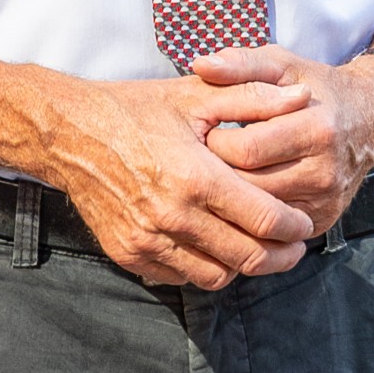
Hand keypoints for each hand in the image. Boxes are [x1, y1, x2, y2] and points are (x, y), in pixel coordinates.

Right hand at [35, 71, 319, 288]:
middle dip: (281, 256)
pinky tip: (214, 246)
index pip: (262, 220)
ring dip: (243, 266)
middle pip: (247, 257)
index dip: (293, 228)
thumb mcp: (194, 94)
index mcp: (194, 176)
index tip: (305, 224)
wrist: (69, 132)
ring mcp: (147, 240)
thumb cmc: (134, 109)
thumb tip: (303, 98)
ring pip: (216, 276)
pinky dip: (204, 268)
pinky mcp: (129, 254)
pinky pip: (181, 278)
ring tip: (256, 246)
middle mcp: (172, 216)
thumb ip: (252, 97)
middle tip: (295, 246)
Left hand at [189, 45, 373, 232]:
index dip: (217, 142)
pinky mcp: (322, 221)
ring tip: (220, 172)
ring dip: (232, 195)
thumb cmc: (317, 88)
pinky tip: (242, 191)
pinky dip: (252, 213)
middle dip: (219, 171)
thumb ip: (240, 63)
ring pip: (259, 212)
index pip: (247, 149)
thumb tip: (200, 65)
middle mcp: (325, 171)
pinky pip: (274, 227)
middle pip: (250, 185)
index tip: (207, 131)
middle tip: (205, 157)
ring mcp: (325, 201)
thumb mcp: (282, 65)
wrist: (370, 119)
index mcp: (317, 129)